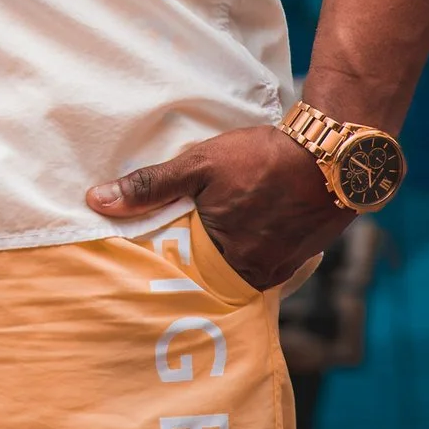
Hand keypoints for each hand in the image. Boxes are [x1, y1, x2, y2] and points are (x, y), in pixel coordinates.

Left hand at [86, 124, 346, 291]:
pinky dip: (252, 250)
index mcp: (224, 257)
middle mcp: (253, 273)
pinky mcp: (300, 257)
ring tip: (212, 232)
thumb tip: (97, 201)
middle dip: (195, 261)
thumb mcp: (198, 164)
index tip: (150, 252)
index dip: (168, 259)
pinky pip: (266, 264)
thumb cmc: (260, 158)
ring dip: (226, 255)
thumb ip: (149, 186)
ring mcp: (280, 267)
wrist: (331, 154)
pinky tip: (244, 229)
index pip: (182, 272)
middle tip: (178, 241)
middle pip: (212, 274)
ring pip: (239, 269)